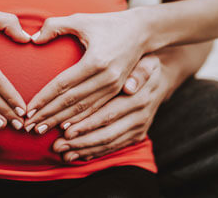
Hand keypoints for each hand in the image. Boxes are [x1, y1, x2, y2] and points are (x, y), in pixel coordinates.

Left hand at [25, 11, 147, 132]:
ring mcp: (114, 86)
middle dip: (48, 115)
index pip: (62, 85)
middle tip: (29, 126)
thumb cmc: (108, 23)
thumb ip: (55, 26)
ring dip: (60, 121)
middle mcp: (106, 78)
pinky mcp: (117, 91)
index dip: (44, 98)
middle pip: (70, 101)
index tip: (28, 110)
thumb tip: (33, 39)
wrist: (143, 31)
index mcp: (95, 61)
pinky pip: (94, 109)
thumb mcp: (81, 20)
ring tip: (40, 129)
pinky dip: (78, 120)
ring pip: (82, 109)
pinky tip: (64, 127)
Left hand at [52, 55, 168, 161]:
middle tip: (57, 146)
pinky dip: (96, 152)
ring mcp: (139, 128)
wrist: (160, 79)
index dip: (86, 124)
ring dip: (84, 150)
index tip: (65, 129)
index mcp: (139, 98)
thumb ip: (139, 72)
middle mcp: (140, 116)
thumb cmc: (142, 65)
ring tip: (63, 154)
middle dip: (80, 142)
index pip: (108, 114)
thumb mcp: (145, 62)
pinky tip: (78, 155)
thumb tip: (130, 86)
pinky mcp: (136, 135)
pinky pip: (114, 147)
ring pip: (108, 143)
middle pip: (106, 134)